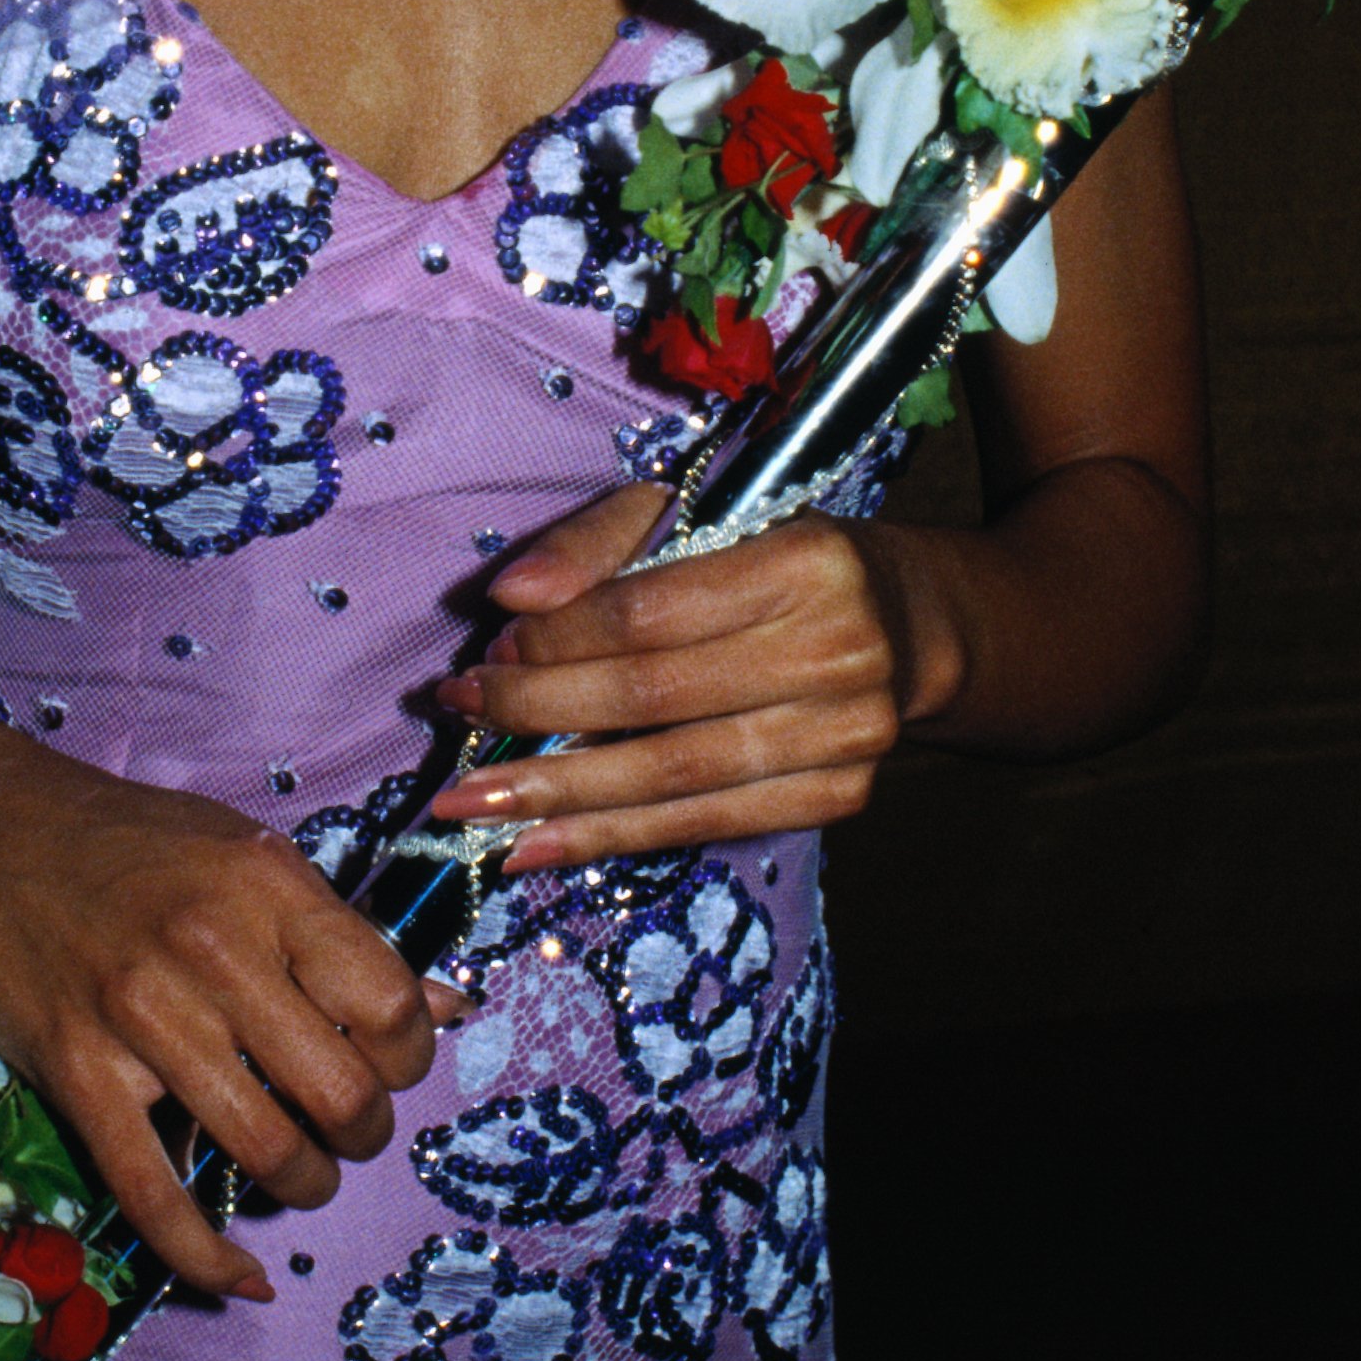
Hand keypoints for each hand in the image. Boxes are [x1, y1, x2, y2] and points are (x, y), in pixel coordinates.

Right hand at [0, 707, 464, 1302]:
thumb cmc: (127, 839)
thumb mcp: (247, 853)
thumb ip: (338, 932)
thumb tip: (447, 1008)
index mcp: (268, 887)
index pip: (388, 1002)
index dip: (410, 1057)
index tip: (390, 1065)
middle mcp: (214, 950)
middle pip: (340, 1092)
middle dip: (363, 1135)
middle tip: (346, 1129)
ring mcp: (141, 1017)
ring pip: (266, 1151)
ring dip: (304, 1185)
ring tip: (300, 1173)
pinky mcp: (77, 1075)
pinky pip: (156, 1196)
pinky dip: (209, 1257)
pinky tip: (243, 1276)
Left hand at [428, 485, 921, 871]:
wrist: (905, 622)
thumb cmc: (772, 553)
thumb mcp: (696, 513)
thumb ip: (598, 541)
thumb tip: (509, 596)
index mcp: (803, 561)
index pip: (649, 615)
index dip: (556, 642)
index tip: (485, 655)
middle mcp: (836, 652)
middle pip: (653, 700)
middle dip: (537, 717)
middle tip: (455, 723)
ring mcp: (845, 736)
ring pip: (673, 777)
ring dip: (559, 796)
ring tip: (473, 805)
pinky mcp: (838, 796)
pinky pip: (703, 823)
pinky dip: (611, 839)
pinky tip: (537, 847)